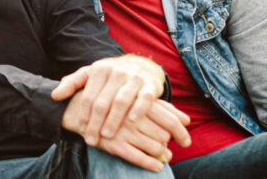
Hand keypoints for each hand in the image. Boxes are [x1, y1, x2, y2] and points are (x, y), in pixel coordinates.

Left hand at [52, 56, 175, 147]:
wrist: (142, 64)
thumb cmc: (112, 75)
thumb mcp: (91, 74)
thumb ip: (72, 83)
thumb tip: (54, 96)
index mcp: (100, 69)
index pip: (88, 96)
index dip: (83, 115)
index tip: (81, 130)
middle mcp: (117, 72)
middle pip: (103, 101)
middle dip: (95, 123)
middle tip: (91, 139)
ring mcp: (134, 78)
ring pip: (121, 101)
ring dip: (113, 120)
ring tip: (107, 136)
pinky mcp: (151, 84)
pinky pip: (145, 98)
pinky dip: (138, 109)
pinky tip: (131, 121)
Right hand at [63, 90, 188, 170]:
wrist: (79, 108)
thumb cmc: (115, 103)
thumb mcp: (137, 100)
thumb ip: (163, 108)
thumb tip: (186, 120)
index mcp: (140, 102)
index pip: (170, 119)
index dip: (181, 133)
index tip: (186, 142)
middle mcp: (133, 115)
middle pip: (164, 135)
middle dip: (169, 144)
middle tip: (170, 149)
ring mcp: (123, 130)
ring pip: (155, 147)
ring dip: (162, 155)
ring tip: (164, 156)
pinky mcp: (113, 144)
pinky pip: (139, 158)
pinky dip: (151, 164)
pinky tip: (157, 167)